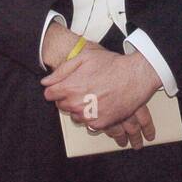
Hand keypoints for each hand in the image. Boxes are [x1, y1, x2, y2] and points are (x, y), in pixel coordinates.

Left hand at [41, 48, 162, 132]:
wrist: (135, 77)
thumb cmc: (111, 65)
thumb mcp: (84, 58)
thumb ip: (62, 71)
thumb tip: (45, 82)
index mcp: (69, 88)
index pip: (49, 95)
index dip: (56, 89)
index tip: (64, 86)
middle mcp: (76, 104)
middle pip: (61, 106)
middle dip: (68, 98)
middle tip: (82, 88)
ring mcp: (88, 116)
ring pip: (75, 116)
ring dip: (80, 108)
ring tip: (93, 96)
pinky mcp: (100, 124)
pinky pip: (88, 123)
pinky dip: (92, 116)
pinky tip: (101, 104)